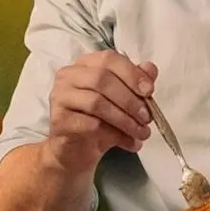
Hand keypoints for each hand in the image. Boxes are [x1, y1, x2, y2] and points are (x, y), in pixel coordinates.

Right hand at [42, 50, 156, 174]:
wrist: (76, 152)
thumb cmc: (100, 121)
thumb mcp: (122, 101)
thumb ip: (135, 82)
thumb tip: (150, 69)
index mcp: (85, 64)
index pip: (109, 58)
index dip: (132, 73)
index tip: (150, 91)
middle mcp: (68, 76)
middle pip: (102, 79)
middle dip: (129, 100)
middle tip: (147, 118)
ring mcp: (60, 97)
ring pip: (97, 103)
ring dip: (125, 120)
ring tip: (142, 133)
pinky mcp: (59, 121)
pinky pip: (90, 125)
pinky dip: (115, 135)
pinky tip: (129, 143)